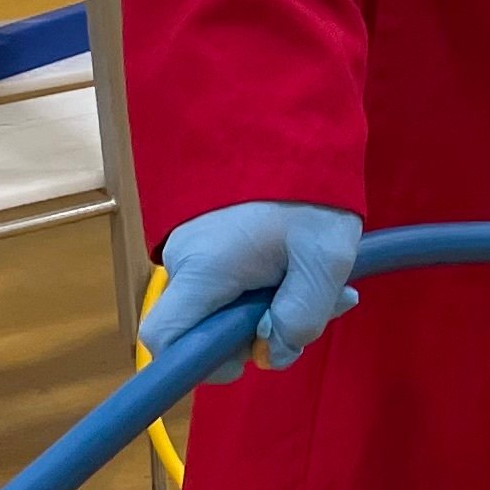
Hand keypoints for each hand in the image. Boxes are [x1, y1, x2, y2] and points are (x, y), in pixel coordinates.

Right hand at [144, 201, 364, 369]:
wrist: (298, 126)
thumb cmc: (311, 193)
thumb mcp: (325, 258)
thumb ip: (302, 315)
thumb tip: (273, 352)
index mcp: (203, 268)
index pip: (163, 338)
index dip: (198, 363)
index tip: (247, 355)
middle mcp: (185, 260)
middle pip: (201, 327)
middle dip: (255, 333)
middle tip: (312, 309)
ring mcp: (194, 247)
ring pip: (221, 305)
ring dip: (270, 308)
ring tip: (317, 281)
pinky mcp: (210, 238)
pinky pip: (228, 281)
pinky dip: (265, 287)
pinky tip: (302, 270)